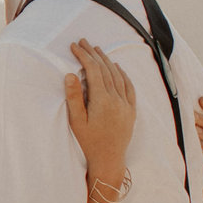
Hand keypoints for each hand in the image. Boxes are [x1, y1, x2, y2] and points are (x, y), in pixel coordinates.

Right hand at [63, 40, 135, 177]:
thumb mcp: (76, 121)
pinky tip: (117, 67)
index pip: (93, 71)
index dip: (84, 56)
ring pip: (117, 76)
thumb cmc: (89, 142)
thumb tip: (70, 74)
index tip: (74, 46)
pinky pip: (129, 87)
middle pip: (105, 70)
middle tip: (83, 42)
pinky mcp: (131, 110)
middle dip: (93, 54)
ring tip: (97, 50)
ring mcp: (126, 104)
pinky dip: (122, 74)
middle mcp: (117, 99)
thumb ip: (74, 97)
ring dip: (107, 61)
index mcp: (102, 100)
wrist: (109, 160)